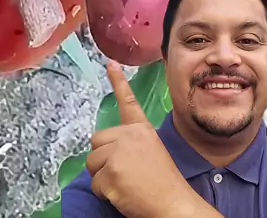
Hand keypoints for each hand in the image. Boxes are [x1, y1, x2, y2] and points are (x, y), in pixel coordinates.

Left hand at [87, 62, 183, 217]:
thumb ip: (130, 143)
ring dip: (103, 177)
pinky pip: (95, 183)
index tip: (110, 63)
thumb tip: (108, 147)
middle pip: (96, 141)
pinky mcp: (111, 172)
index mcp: (141, 129)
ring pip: (92, 163)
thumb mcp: (152, 152)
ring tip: (126, 184)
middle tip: (123, 173)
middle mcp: (129, 136)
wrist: (173, 204)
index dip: (118, 81)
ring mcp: (118, 153)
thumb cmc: (164, 183)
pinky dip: (105, 193)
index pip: (128, 101)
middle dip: (103, 159)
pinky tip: (124, 194)